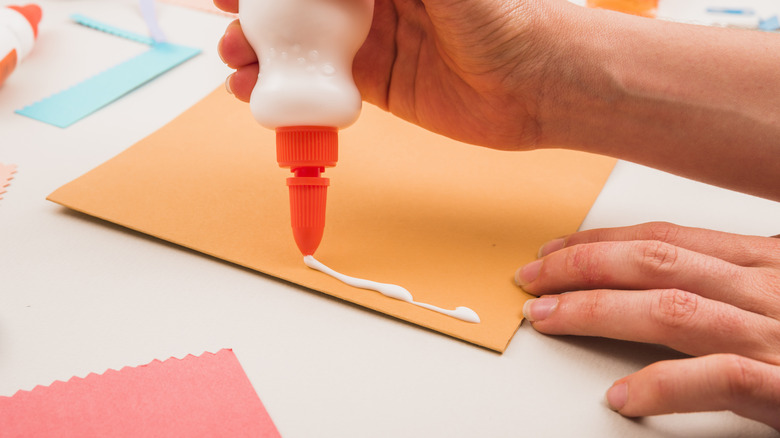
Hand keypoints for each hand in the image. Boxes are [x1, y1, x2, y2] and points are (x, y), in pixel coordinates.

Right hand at [215, 0, 574, 149]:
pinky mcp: (379, 82)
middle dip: (260, 8)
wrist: (541, 84)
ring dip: (263, 48)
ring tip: (236, 58)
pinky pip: (323, 81)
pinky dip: (290, 86)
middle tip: (227, 16)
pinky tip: (261, 90)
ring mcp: (375, 39)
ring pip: (304, 40)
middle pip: (304, 1)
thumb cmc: (508, 16)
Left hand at [517, 222, 779, 429]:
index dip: (599, 243)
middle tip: (532, 278)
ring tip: (547, 318)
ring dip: (596, 311)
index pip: (663, 240)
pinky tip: (621, 394)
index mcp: (760, 264)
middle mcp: (764, 289)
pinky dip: (665, 384)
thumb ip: (730, 282)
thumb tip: (667, 278)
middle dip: (580, 267)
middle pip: (654, 263)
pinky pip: (720, 378)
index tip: (555, 251)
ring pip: (671, 309)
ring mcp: (774, 336)